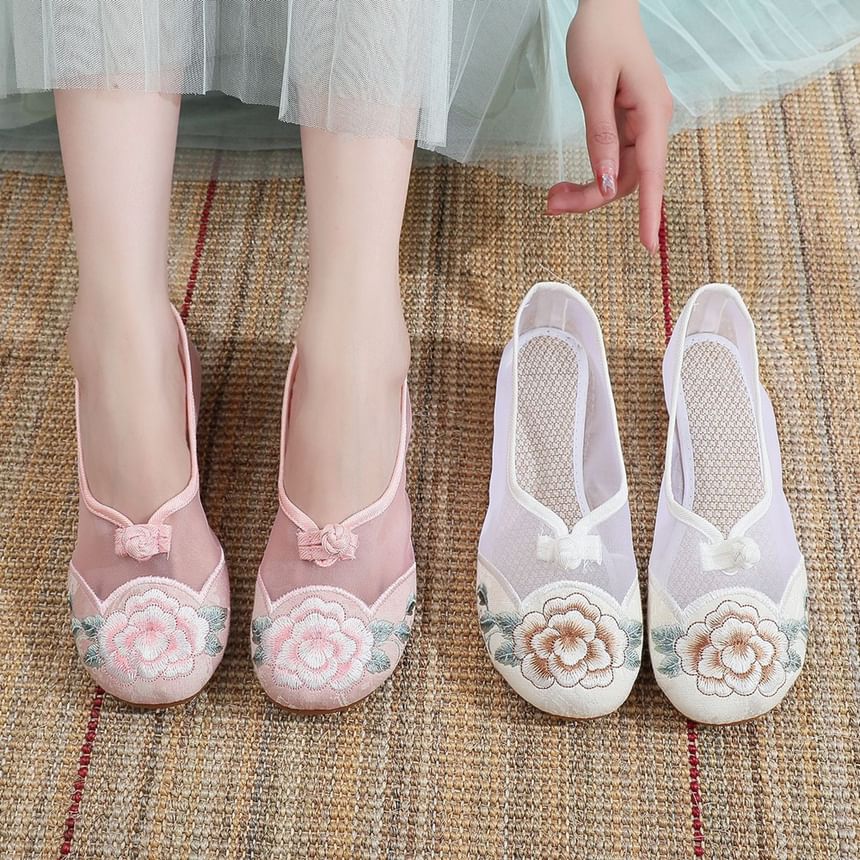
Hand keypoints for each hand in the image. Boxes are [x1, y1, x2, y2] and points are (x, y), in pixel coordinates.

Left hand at [546, 0, 672, 252]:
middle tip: (551, 204)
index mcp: (652, 114)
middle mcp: (652, 123)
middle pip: (629, 179)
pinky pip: (613, 159)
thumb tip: (606, 181)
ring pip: (618, 173)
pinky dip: (591, 173)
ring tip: (552, 196)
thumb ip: (601, 136)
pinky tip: (569, 183)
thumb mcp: (594, 87)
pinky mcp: (627, 122)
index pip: (651, 173)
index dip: (648, 212)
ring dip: (587, 189)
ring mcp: (641, 124)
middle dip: (591, 198)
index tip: (649, 245)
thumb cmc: (600, 36)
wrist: (605, 4)